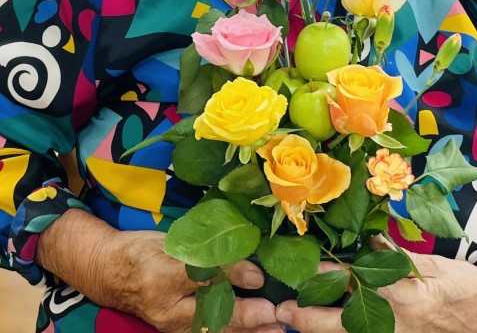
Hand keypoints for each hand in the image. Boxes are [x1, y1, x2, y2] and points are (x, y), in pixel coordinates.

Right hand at [109, 229, 283, 332]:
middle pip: (210, 313)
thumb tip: (246, 265)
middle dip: (245, 317)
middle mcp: (166, 306)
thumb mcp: (173, 242)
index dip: (232, 275)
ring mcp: (170, 324)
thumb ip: (207, 252)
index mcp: (163, 274)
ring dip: (246, 332)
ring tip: (276, 329)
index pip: (203, 275)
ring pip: (213, 331)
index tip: (259, 277)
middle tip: (275, 315)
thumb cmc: (144, 251)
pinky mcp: (175, 331)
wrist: (111, 274)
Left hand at [275, 247, 476, 332]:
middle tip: (282, 311)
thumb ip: (394, 256)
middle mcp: (394, 322)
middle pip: (341, 322)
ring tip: (294, 324)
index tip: (298, 271)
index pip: (351, 284)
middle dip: (308, 318)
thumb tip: (365, 242)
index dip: (322, 279)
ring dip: (321, 331)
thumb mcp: (428, 263)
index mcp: (400, 292)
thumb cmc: (458, 282)